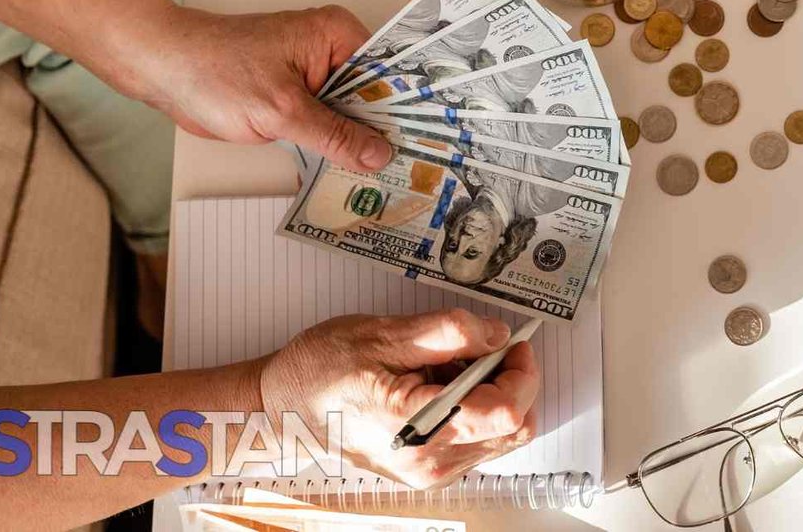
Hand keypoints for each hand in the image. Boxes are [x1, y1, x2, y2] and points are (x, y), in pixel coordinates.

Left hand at [122, 5, 394, 173]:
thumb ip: (333, 135)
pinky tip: (350, 173)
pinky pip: (326, 122)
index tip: (427, 144)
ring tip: (388, 179)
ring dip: (358, 144)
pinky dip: (334, 146)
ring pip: (350, 115)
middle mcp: (330, 50)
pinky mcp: (296, 97)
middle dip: (383, 132)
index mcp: (336, 35)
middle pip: (373, 97)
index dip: (407, 110)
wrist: (165, 70)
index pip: (387, 74)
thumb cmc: (214, 71)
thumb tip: (377, 154)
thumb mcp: (282, 110)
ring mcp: (313, 75)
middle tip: (410, 171)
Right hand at [258, 310, 540, 487]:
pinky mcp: (427, 469)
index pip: (507, 410)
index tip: (512, 343)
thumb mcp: (384, 334)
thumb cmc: (322, 370)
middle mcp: (431, 460)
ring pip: (499, 435)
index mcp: (421, 426)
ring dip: (491, 394)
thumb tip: (497, 335)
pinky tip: (440, 385)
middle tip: (480, 348)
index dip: (521, 371)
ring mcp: (430, 470)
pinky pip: (476, 441)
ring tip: (449, 366)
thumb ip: (449, 332)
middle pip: (513, 426)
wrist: (281, 408)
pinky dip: (474, 409)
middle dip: (510, 380)